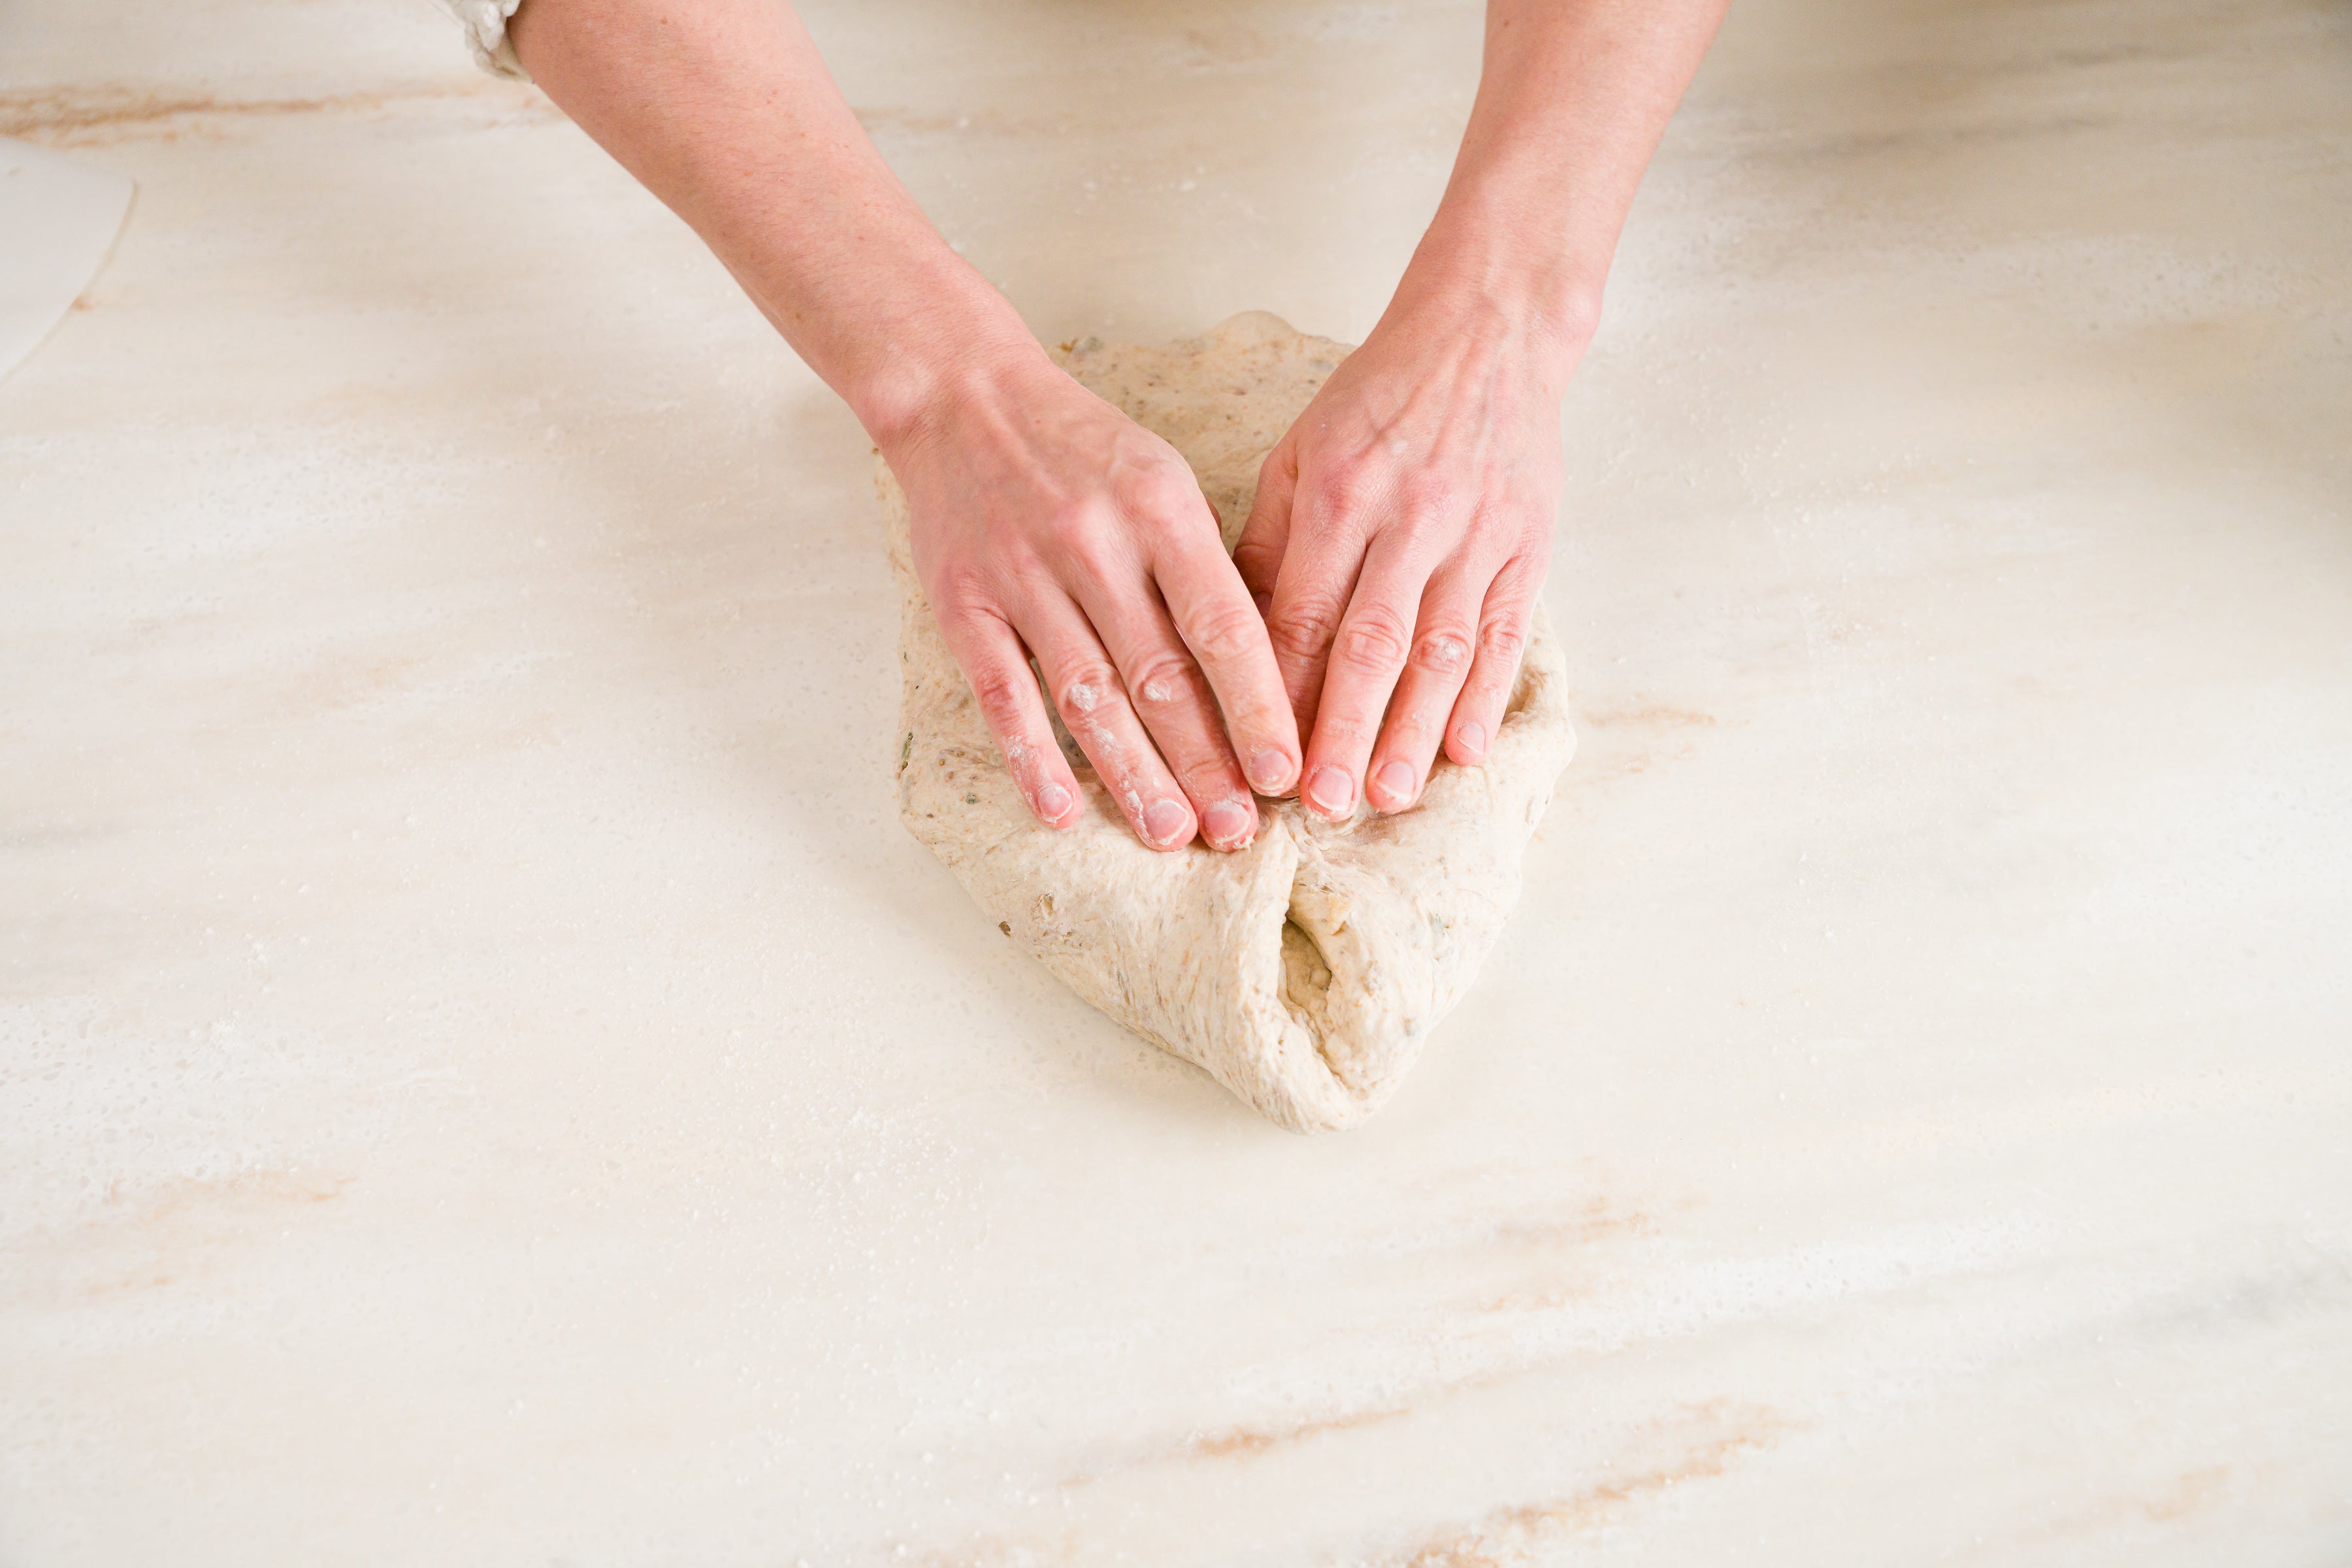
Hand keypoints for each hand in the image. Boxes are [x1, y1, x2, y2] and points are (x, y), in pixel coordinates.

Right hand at [885, 346, 1301, 851]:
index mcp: (1160, 509)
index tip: (1286, 771)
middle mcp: (1094, 545)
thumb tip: (1259, 673)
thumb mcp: (1163, 477)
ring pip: (1088, 696)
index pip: (1222, 627)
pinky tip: (1062, 810)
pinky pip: (1003, 693)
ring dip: (1133, 775)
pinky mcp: (964, 605)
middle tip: (1239, 829)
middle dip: (1205, 763)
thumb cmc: (1082, 446)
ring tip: (1171, 832)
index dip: (1257, 707)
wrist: (961, 396)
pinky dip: (1031, 757)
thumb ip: (1203, 567)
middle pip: (1159, 677)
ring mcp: (1022, 577)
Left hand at [1234, 289, 1583, 818]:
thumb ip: (1270, 542)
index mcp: (1341, 495)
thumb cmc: (1379, 397)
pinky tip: (1464, 751)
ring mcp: (1475, 535)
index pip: (1305, 615)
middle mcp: (1410, 519)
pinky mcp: (1526, 544)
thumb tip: (1233, 636)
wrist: (1489, 331)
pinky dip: (1486, 696)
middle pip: (1372, 645)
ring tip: (1386, 795)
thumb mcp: (1301, 451)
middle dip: (1343, 731)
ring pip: (1441, 650)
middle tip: (1322, 803)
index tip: (1262, 757)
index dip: (1284, 693)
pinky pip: (1505, 632)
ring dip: (1413, 730)